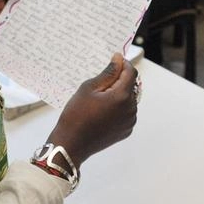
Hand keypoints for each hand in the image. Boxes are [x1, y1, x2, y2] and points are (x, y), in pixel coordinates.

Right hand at [45, 53, 137, 168]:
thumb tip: (119, 60)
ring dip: (119, 95)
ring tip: (98, 100)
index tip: (114, 60)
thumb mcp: (89, 88)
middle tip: (99, 84)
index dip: (123, 64)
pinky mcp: (126, 130)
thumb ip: (108, 73)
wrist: (72, 143)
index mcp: (122, 97)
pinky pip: (126, 113)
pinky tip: (101, 111)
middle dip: (119, 81)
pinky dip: (118, 108)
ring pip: (129, 100)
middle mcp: (130, 109)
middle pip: (131, 86)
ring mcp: (129, 122)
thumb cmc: (76, 115)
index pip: (131, 73)